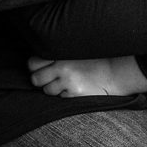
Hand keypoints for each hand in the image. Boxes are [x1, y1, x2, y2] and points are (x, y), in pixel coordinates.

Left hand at [27, 55, 146, 96]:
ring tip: (65, 81)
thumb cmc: (94, 58)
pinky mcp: (74, 94)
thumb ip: (57, 52)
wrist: (114, 71)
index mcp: (60, 52)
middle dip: (40, 79)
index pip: (32, 62)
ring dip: (53, 88)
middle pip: (35, 79)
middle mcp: (61, 66)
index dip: (35, 66)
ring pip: (47, 90)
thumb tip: (36, 61)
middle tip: (50, 76)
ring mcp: (67, 81)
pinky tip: (74, 87)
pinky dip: (64, 94)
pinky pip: (60, 97)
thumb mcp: (74, 49)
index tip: (40, 66)